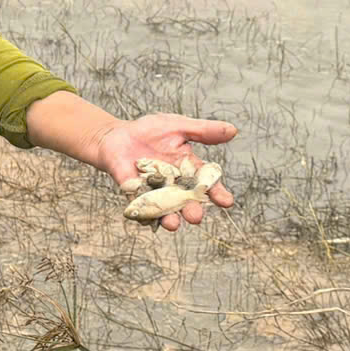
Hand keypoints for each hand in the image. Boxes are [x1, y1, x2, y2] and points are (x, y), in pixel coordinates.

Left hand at [94, 113, 236, 231]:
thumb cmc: (150, 131)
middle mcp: (175, 185)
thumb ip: (203, 131)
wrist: (117, 135)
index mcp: (189, 169)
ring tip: (173, 224)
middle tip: (195, 216)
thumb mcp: (178, 126)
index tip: (226, 201)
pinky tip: (146, 217)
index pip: (207, 184)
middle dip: (192, 210)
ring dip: (169, 218)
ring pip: (165, 209)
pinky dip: (143, 212)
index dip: (217, 193)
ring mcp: (154, 191)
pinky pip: (139, 205)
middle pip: (187, 201)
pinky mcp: (134, 193)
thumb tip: (233, 130)